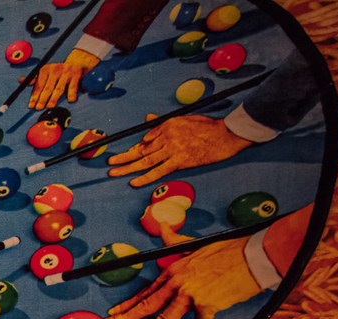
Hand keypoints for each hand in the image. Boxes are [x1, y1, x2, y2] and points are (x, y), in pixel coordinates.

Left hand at [28, 49, 99, 109]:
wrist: (77, 63)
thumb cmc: (57, 72)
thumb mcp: (45, 73)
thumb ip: (34, 79)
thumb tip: (21, 81)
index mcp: (45, 69)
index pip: (38, 85)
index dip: (34, 96)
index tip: (31, 106)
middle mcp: (55, 70)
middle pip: (47, 87)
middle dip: (42, 98)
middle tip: (38, 108)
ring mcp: (66, 72)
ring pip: (59, 88)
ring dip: (54, 98)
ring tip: (49, 106)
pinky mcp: (76, 75)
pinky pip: (73, 87)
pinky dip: (72, 94)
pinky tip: (70, 101)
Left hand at [105, 234, 261, 318]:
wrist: (253, 255)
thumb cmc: (228, 250)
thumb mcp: (196, 244)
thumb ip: (175, 241)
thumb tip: (162, 227)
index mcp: (174, 270)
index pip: (146, 290)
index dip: (128, 303)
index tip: (114, 312)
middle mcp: (179, 282)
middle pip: (147, 305)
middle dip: (125, 318)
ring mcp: (192, 294)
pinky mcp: (208, 304)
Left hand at [108, 114, 252, 186]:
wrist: (226, 135)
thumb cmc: (209, 128)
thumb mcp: (185, 119)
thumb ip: (165, 122)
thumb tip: (148, 118)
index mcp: (167, 125)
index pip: (146, 140)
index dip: (134, 149)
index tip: (125, 155)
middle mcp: (167, 136)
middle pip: (141, 150)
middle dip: (124, 157)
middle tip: (110, 163)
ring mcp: (172, 149)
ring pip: (145, 160)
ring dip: (127, 167)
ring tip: (114, 172)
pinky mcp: (179, 160)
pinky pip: (158, 170)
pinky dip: (145, 177)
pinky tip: (133, 182)